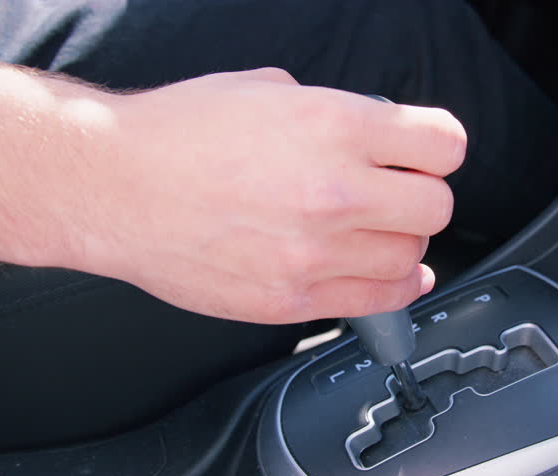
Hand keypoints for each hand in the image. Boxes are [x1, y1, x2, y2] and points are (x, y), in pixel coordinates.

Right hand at [71, 68, 465, 323]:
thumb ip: (332, 112)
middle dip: (424, 196)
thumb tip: (369, 133)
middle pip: (438, 207)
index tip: (429, 155)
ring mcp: (316, 251)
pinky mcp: (292, 297)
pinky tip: (389, 276)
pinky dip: (394, 288)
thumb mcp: (265, 90)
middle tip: (400, 193)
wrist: (113, 187)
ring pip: (411, 257)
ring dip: (403, 242)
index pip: (444, 144)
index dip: (439, 148)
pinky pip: (377, 302)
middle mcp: (335, 190)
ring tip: (378, 233)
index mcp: (334, 125)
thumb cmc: (177, 134)